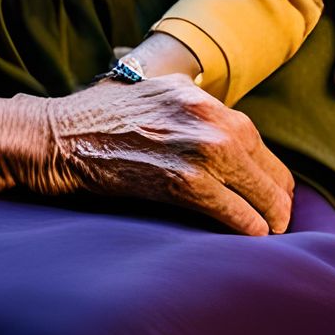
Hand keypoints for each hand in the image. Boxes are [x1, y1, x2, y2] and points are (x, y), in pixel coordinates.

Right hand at [33, 75, 294, 235]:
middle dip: (274, 202)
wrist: (60, 136)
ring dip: (267, 221)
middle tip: (270, 224)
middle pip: (270, 171)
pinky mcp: (185, 181)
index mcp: (202, 97)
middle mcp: (210, 117)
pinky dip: (249, 231)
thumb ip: (190, 109)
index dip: (264, 176)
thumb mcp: (154, 95)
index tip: (262, 196)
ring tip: (262, 235)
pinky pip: (238, 215)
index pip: (258, 143)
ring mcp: (200, 147)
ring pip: (263, 197)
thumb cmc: (100, 121)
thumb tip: (220, 134)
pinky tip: (248, 239)